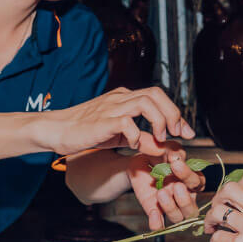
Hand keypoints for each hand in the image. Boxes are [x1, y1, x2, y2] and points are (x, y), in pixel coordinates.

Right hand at [37, 87, 194, 154]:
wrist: (55, 130)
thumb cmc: (86, 133)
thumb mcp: (119, 136)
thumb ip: (142, 139)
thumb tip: (163, 147)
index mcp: (125, 98)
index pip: (158, 96)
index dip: (176, 113)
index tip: (187, 132)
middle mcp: (120, 98)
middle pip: (156, 93)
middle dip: (173, 113)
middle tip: (179, 134)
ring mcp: (111, 107)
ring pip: (145, 102)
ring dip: (159, 121)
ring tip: (161, 138)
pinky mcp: (101, 121)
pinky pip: (126, 122)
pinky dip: (135, 134)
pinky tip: (134, 145)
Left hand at [127, 136, 205, 229]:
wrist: (138, 162)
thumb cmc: (158, 154)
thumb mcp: (166, 148)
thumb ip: (174, 151)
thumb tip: (176, 157)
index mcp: (190, 181)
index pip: (198, 184)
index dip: (189, 175)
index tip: (175, 162)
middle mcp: (183, 196)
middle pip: (192, 209)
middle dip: (185, 199)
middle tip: (175, 185)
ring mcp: (169, 206)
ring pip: (179, 218)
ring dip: (172, 208)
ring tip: (161, 193)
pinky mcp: (154, 211)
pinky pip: (159, 225)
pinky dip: (157, 223)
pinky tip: (154, 213)